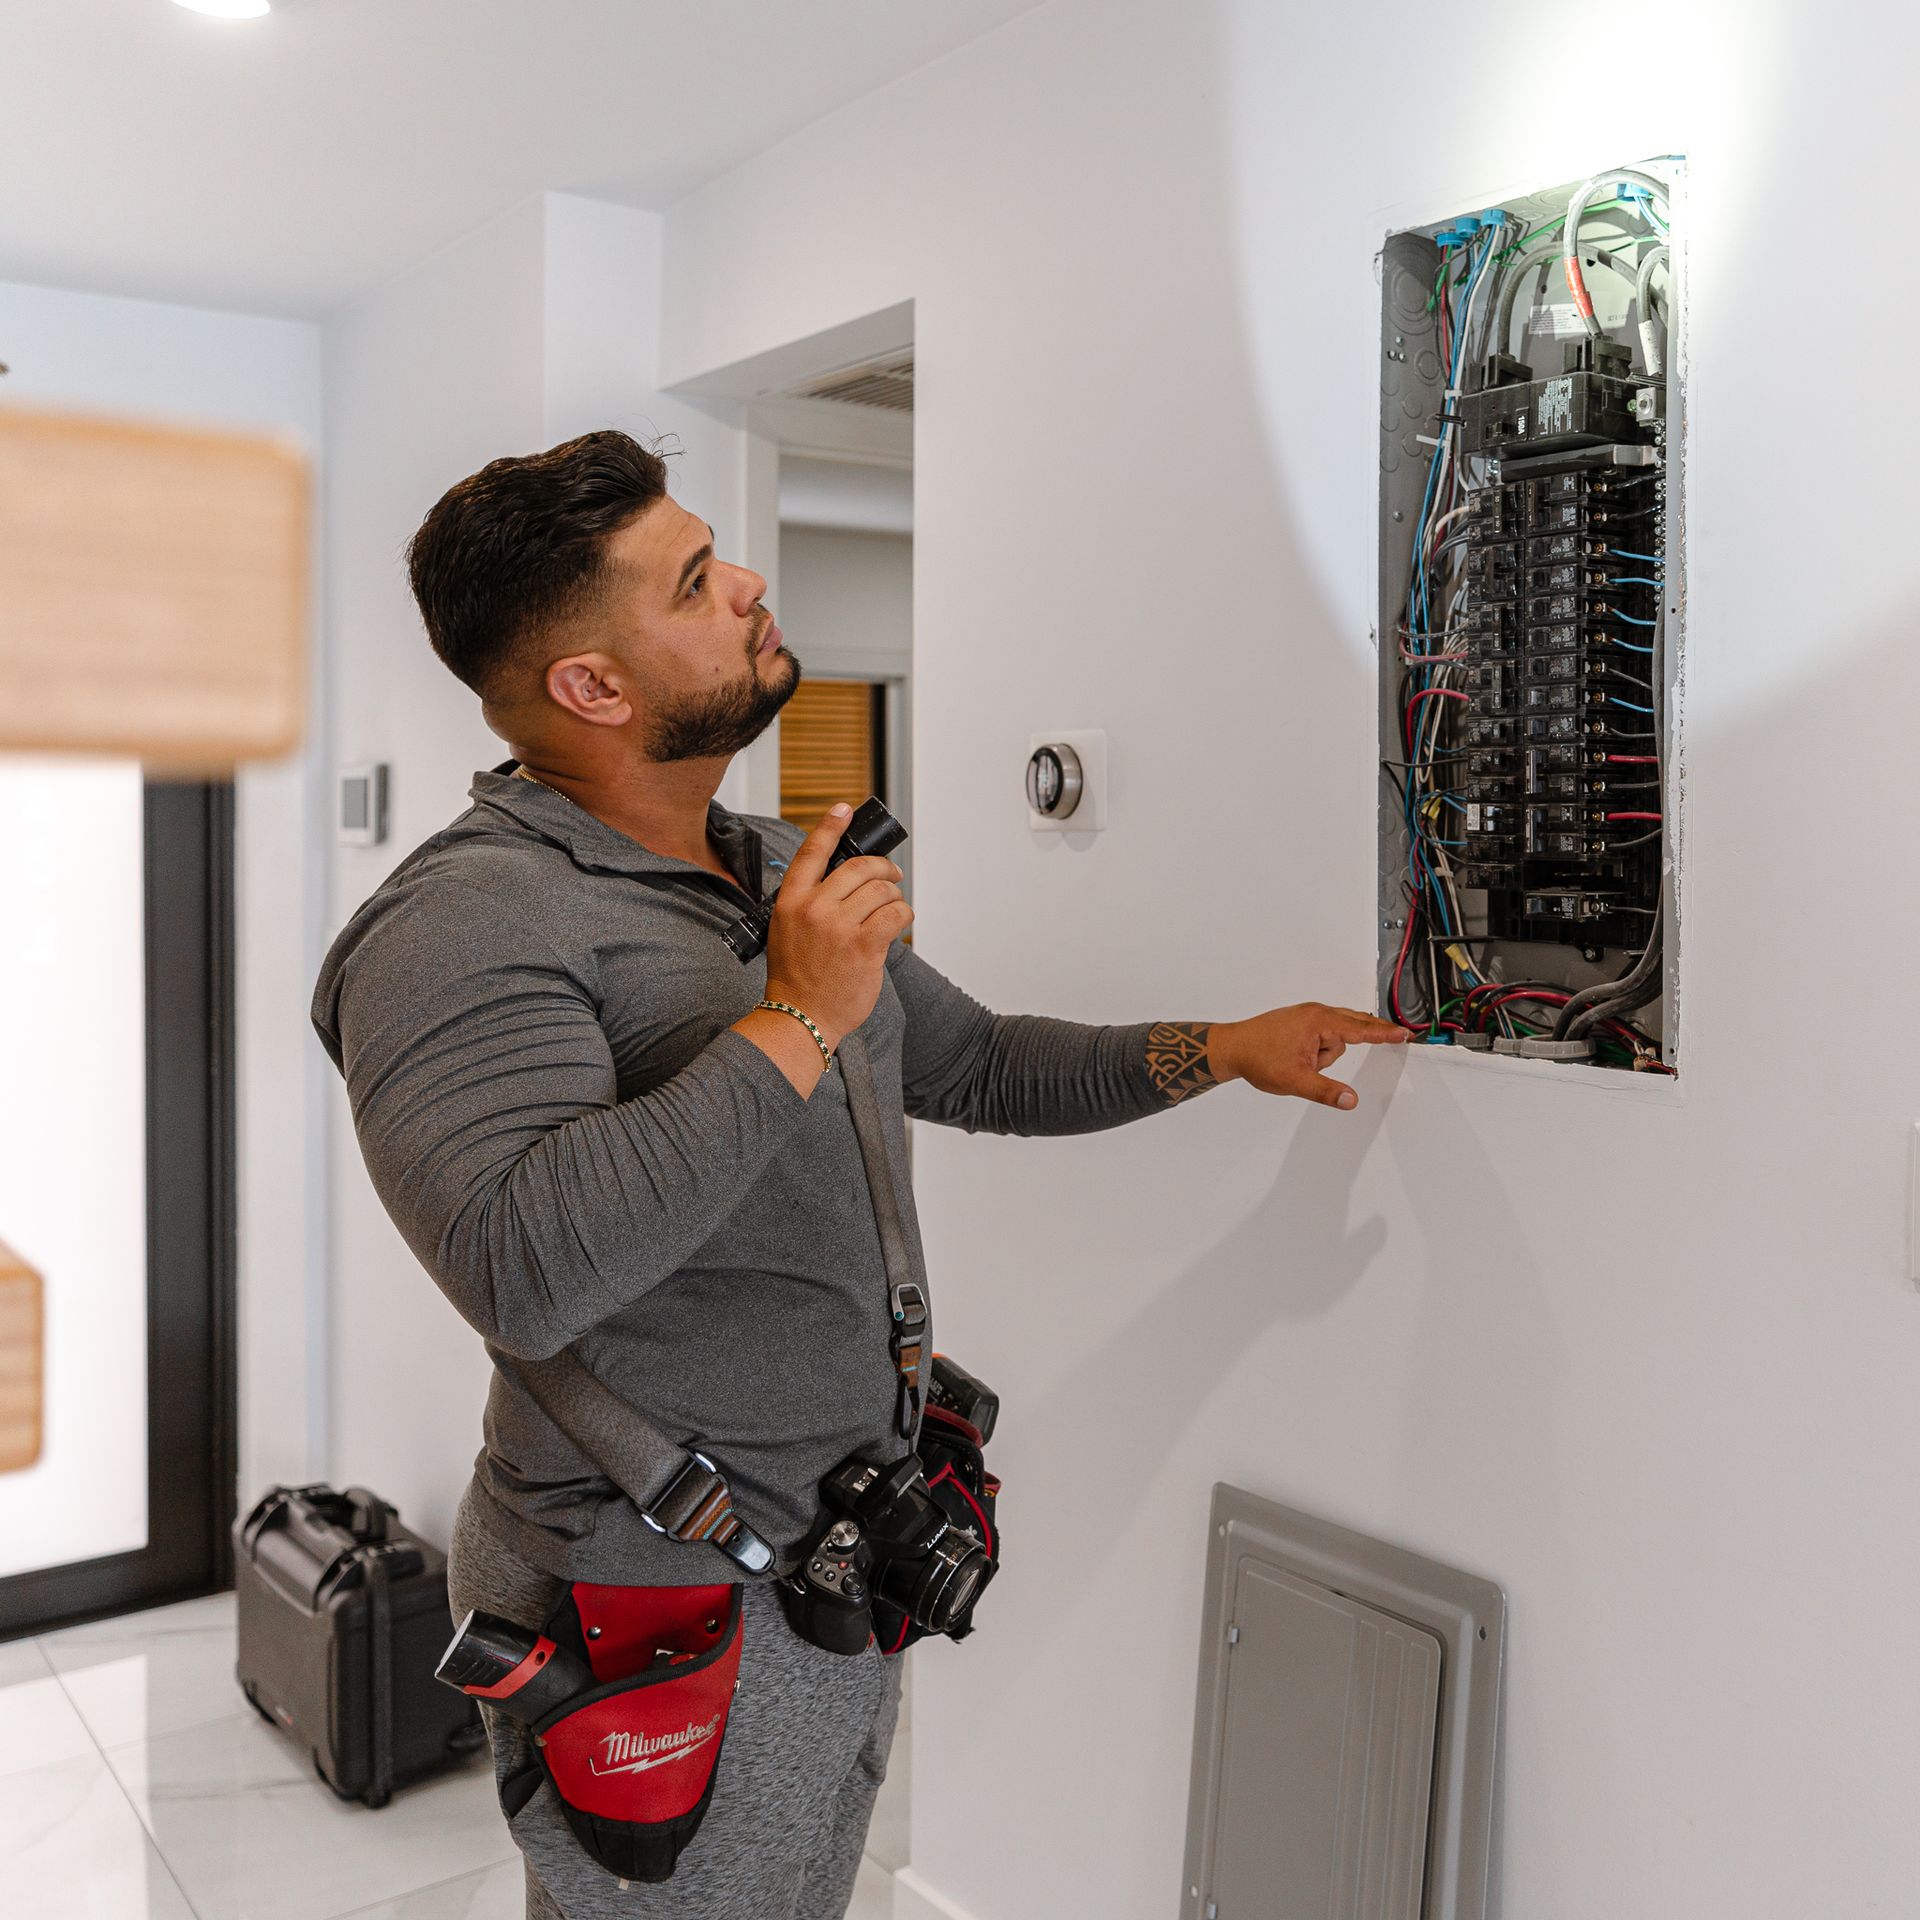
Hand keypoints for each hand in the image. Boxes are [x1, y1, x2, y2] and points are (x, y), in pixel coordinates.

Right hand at [762, 802, 913, 1050]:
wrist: (800, 1017)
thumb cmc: (797, 976)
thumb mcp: (788, 929)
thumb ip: (811, 902)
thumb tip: (849, 881)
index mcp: (790, 901)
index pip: (812, 852)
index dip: (830, 826)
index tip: (845, 808)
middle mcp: (813, 908)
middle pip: (859, 867)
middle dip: (884, 867)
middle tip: (892, 875)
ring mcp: (838, 927)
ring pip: (882, 890)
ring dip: (895, 896)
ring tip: (894, 907)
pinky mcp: (864, 946)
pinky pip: (895, 914)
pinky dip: (904, 914)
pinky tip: (900, 922)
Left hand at [1207, 1004, 1407, 1109]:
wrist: (1230, 1048)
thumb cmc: (1258, 1058)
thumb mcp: (1295, 1081)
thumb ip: (1326, 1091)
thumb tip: (1351, 1100)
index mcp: (1318, 1021)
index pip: (1360, 1029)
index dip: (1384, 1033)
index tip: (1404, 1033)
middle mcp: (1314, 1012)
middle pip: (1351, 1026)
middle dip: (1353, 1042)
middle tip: (1382, 1041)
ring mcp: (1305, 1015)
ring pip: (1334, 1035)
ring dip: (1326, 1054)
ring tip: (1301, 1065)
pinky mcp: (1298, 1021)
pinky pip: (1322, 1034)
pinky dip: (1320, 1048)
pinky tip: (1302, 1059)